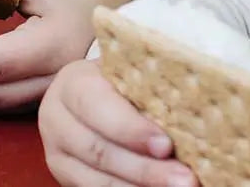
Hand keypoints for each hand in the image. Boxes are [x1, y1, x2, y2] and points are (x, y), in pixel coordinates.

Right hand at [38, 60, 197, 186]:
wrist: (93, 92)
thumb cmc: (122, 79)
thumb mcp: (129, 72)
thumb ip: (149, 88)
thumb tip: (193, 111)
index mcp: (72, 84)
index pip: (97, 106)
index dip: (131, 129)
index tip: (166, 145)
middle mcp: (56, 118)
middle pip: (98, 150)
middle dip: (144, 169)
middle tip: (185, 178)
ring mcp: (57, 152)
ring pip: (96, 179)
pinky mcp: (65, 176)